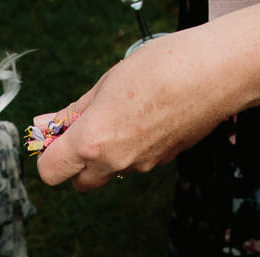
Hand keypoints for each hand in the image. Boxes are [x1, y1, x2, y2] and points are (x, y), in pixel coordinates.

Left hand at [34, 30, 230, 189]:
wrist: (215, 74)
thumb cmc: (159, 69)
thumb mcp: (105, 85)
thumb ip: (72, 112)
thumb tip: (44, 126)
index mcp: (91, 142)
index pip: (50, 173)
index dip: (49, 155)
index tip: (56, 136)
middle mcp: (114, 163)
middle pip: (79, 183)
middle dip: (76, 162)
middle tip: (85, 128)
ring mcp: (141, 166)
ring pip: (110, 173)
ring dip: (106, 155)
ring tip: (122, 115)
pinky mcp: (162, 162)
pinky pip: (136, 162)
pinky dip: (132, 148)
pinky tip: (146, 117)